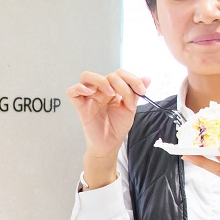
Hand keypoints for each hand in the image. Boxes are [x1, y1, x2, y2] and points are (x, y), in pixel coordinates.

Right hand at [66, 69, 148, 188]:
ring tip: (110, 93)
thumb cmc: (117, 127)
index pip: (119, 74)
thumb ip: (135, 93)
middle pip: (107, 75)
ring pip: (86, 76)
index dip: (132, 79)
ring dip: (101, 81)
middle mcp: (100, 91)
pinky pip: (72, 91)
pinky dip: (79, 88)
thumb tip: (147, 79)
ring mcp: (89, 97)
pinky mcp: (80, 106)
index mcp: (112, 89)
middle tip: (127, 99)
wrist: (110, 145)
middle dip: (122, 84)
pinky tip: (90, 92)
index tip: (142, 91)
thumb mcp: (129, 108)